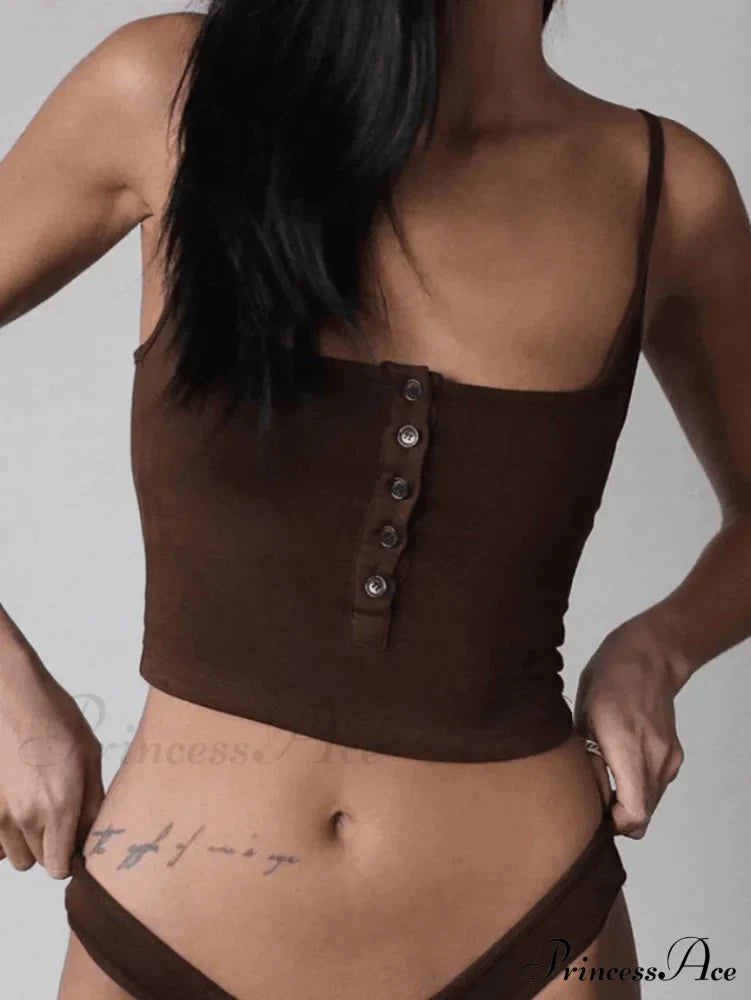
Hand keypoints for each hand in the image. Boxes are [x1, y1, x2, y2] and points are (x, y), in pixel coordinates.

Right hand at [0, 640, 103, 878]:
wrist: (13, 696)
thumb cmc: (56, 719)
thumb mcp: (90, 756)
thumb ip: (93, 802)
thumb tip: (94, 834)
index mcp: (60, 806)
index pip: (58, 867)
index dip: (69, 859)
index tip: (75, 844)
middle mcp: (26, 816)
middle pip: (37, 862)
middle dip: (51, 848)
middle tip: (60, 818)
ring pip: (13, 855)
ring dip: (27, 842)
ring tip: (38, 809)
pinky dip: (5, 834)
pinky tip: (17, 806)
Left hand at [573, 614, 690, 838]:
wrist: (646, 658)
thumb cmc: (605, 683)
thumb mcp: (583, 720)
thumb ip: (588, 762)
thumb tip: (589, 800)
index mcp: (627, 748)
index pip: (635, 811)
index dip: (615, 824)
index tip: (595, 814)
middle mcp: (654, 758)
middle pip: (645, 813)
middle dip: (619, 817)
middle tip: (594, 801)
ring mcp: (669, 757)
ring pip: (652, 801)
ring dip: (630, 802)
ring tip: (605, 781)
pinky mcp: (675, 754)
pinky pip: (658, 785)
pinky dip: (641, 787)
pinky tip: (621, 768)